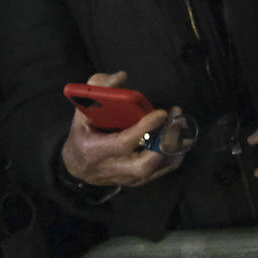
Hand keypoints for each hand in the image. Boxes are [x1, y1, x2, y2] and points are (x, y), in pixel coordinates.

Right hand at [60, 71, 182, 186]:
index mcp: (95, 150)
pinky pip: (163, 170)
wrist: (78, 166)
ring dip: (174, 145)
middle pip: (145, 164)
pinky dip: (175, 152)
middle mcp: (113, 168)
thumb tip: (122, 77)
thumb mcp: (82, 110)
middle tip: (177, 119)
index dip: (145, 129)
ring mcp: (128, 177)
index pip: (123, 143)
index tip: (161, 113)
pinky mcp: (139, 180)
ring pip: (158, 168)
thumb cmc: (83, 134)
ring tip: (180, 122)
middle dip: (165, 141)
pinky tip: (177, 134)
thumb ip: (98, 89)